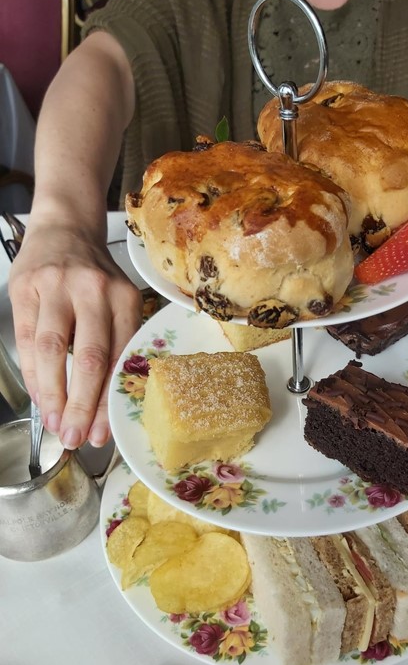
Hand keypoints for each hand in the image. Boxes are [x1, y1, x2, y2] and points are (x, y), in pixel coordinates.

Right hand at [8, 224, 141, 448]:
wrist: (65, 226)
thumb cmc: (94, 275)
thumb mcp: (118, 301)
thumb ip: (115, 341)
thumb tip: (107, 402)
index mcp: (125, 298)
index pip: (120, 358)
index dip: (110, 400)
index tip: (105, 433)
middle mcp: (94, 290)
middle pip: (90, 358)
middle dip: (83, 405)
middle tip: (78, 438)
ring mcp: (57, 286)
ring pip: (53, 351)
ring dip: (53, 394)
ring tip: (55, 424)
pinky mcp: (26, 287)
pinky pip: (27, 339)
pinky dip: (32, 373)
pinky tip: (38, 397)